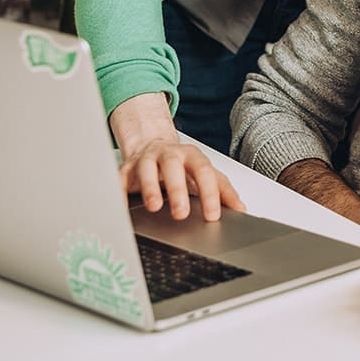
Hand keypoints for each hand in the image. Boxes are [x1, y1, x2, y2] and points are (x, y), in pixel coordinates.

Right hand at [110, 94, 243, 221]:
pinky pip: (120, 177)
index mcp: (192, 156)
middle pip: (173, 167)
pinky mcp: (126, 168)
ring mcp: (146, 160)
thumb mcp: (205, 174)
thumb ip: (222, 190)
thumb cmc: (182, 165)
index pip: (204, 172)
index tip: (212, 215)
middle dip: (177, 190)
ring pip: (146, 169)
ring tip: (155, 207)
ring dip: (150, 187)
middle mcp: (169, 155)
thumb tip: (240, 208)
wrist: (153, 146)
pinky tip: (122, 206)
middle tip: (182, 214)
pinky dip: (119, 191)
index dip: (209, 193)